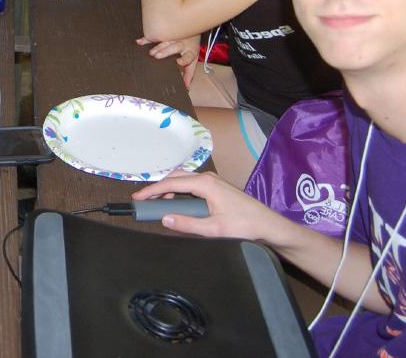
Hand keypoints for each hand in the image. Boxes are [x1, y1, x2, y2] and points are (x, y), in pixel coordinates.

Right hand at [133, 170, 289, 240]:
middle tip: (145, 201)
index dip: (152, 191)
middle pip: (176, 177)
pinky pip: (192, 184)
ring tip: (158, 205)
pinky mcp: (216, 187)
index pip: (171, 183)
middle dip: (158, 187)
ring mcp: (213, 181)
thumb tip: (165, 219)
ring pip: (183, 180)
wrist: (268, 225)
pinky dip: (179, 191)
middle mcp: (208, 178)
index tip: (137, 198)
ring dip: (169, 190)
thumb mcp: (214, 229)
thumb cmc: (245, 225)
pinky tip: (177, 204)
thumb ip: (188, 224)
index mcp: (205, 184)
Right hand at [136, 36, 199, 86]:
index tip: (179, 62)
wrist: (192, 28)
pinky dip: (146, 39)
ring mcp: (173, 37)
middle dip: (165, 52)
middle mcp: (182, 44)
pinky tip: (140, 42)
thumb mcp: (193, 60)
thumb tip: (186, 88)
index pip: (188, 57)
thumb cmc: (190, 47)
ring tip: (150, 52)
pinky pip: (155, 36)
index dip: (184, 60)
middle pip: (174, 48)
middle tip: (157, 56)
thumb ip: (189, 74)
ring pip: (164, 42)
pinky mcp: (165, 33)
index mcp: (189, 52)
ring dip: (157, 47)